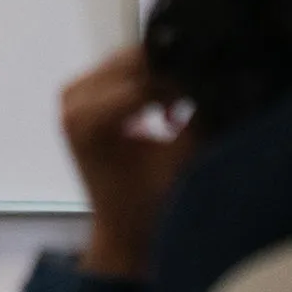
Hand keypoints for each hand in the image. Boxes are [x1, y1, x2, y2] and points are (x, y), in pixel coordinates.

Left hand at [60, 45, 195, 279]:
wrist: (123, 228)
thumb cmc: (149, 205)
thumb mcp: (181, 160)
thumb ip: (197, 118)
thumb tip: (219, 81)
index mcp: (88, 119)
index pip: (144, 81)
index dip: (183, 85)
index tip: (212, 92)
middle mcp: (73, 100)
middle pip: (133, 63)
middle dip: (172, 78)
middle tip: (199, 101)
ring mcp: (73, 95)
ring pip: (129, 63)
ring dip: (162, 80)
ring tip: (182, 114)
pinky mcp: (81, 94)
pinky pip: (121, 72)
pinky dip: (148, 84)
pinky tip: (167, 112)